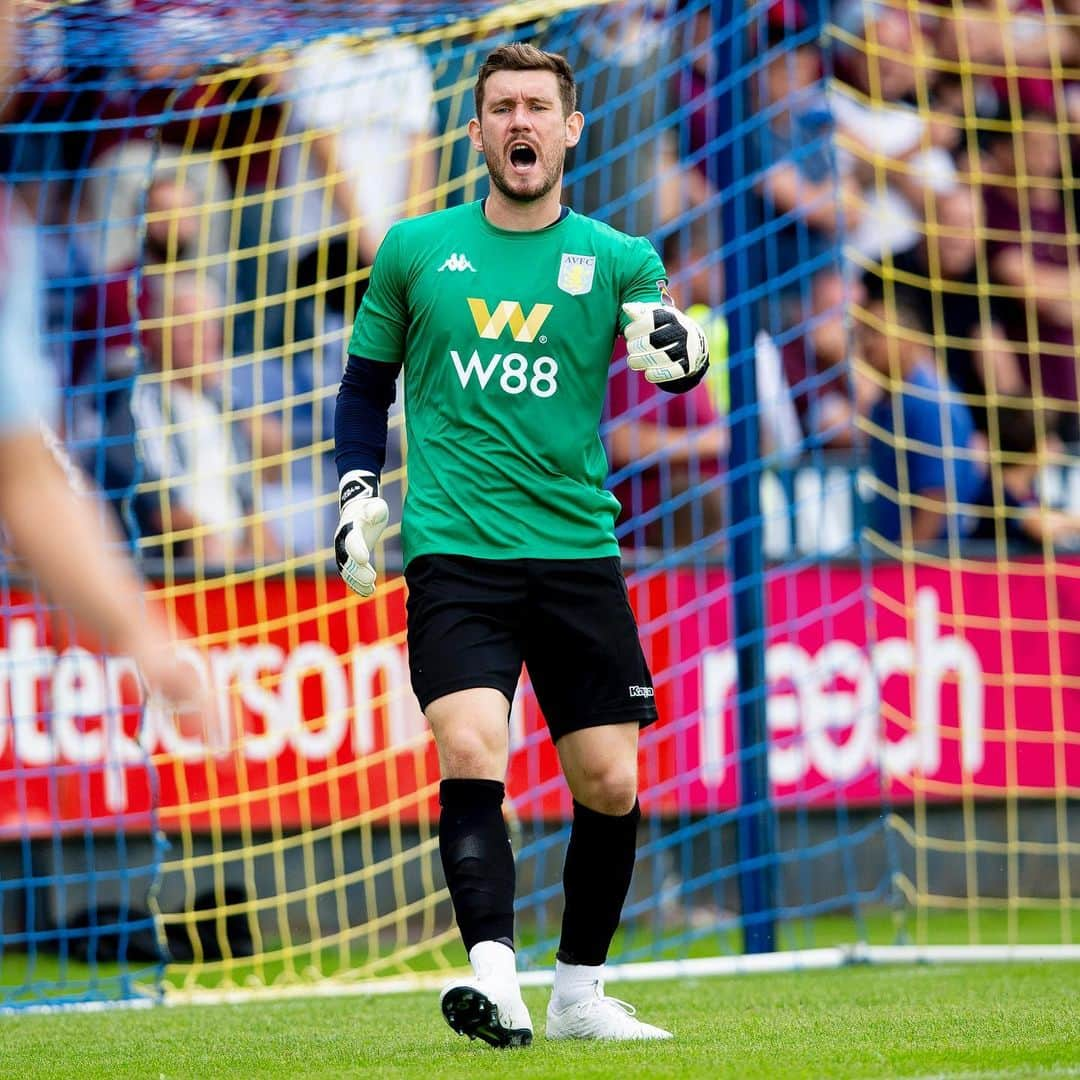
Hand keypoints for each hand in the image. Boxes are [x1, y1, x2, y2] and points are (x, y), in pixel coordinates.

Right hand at [334, 470, 388, 597]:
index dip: (356, 550)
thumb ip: (375, 509)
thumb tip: (373, 514)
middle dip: (357, 571)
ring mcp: (343, 551)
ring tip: (370, 589)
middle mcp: (342, 541)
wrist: (358, 509)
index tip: (365, 560)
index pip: (351, 540)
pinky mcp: (347, 559)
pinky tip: (368, 592)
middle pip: (346, 559)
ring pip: (346, 570)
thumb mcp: (376, 505)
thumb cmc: (370, 507)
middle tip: (371, 579)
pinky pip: (349, 574)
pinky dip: (357, 584)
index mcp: (350, 527)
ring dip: (356, 581)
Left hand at [622, 302, 709, 384]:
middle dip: (634, 346)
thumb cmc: (666, 327)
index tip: (629, 332)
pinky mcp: (686, 366)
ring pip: (658, 358)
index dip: (633, 329)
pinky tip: (647, 372)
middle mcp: (681, 332)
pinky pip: (668, 373)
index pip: (648, 322)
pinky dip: (654, 374)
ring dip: (639, 361)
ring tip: (632, 361)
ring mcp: (686, 350)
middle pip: (650, 341)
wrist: (694, 343)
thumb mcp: (656, 315)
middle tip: (630, 347)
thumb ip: (640, 311)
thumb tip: (626, 307)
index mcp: (672, 317)